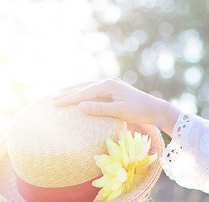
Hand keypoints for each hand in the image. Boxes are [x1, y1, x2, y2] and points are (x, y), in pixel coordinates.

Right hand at [51, 78, 180, 135]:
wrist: (156, 109)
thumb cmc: (139, 112)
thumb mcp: (119, 112)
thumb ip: (99, 109)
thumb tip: (80, 105)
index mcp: (109, 85)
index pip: (84, 92)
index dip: (69, 98)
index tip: (55, 104)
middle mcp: (109, 81)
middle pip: (84, 86)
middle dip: (68, 93)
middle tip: (52, 99)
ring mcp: (112, 85)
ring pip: (89, 86)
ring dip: (75, 90)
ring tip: (61, 93)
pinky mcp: (115, 90)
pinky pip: (95, 90)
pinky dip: (85, 92)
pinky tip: (80, 95)